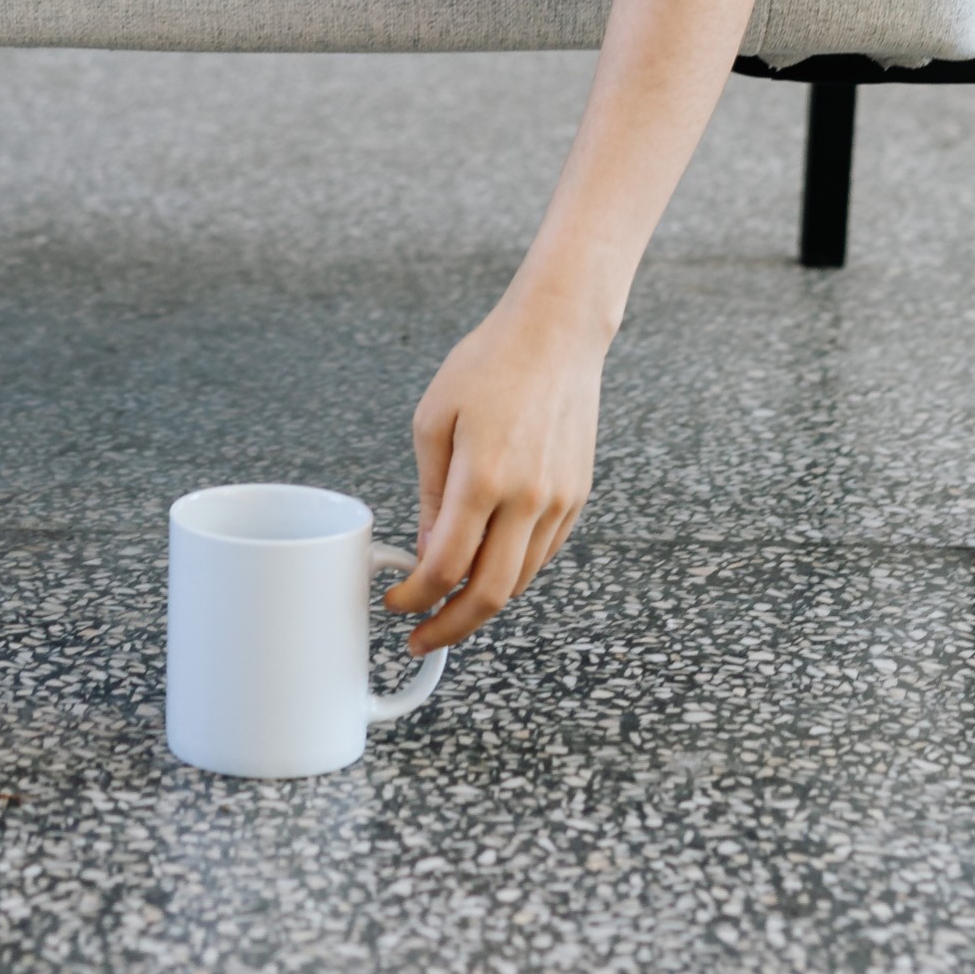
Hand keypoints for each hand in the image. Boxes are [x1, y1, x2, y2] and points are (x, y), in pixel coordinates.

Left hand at [380, 292, 604, 654]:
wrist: (557, 334)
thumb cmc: (490, 364)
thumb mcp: (434, 419)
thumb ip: (429, 493)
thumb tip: (426, 552)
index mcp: (483, 476)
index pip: (445, 566)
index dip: (415, 598)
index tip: (397, 603)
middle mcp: (527, 497)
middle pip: (490, 595)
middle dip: (450, 628)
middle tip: (422, 639)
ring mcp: (559, 501)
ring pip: (520, 582)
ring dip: (482, 604)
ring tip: (449, 605)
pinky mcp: (577, 498)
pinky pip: (542, 556)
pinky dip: (512, 573)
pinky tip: (487, 565)